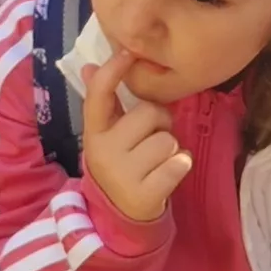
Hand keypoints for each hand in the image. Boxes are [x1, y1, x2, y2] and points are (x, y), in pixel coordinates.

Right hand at [81, 49, 194, 222]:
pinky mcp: (144, 194)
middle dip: (160, 123)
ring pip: (168, 139)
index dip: (112, 72)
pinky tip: (168, 174)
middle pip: (150, 113)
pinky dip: (181, 165)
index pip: (99, 96)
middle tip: (151, 141)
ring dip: (171, 148)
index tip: (127, 53)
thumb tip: (89, 66)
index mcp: (94, 132)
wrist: (121, 217)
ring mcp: (122, 174)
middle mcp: (103, 151)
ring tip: (158, 162)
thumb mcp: (108, 136)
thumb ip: (104, 103)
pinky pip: (179, 163)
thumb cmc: (122, 165)